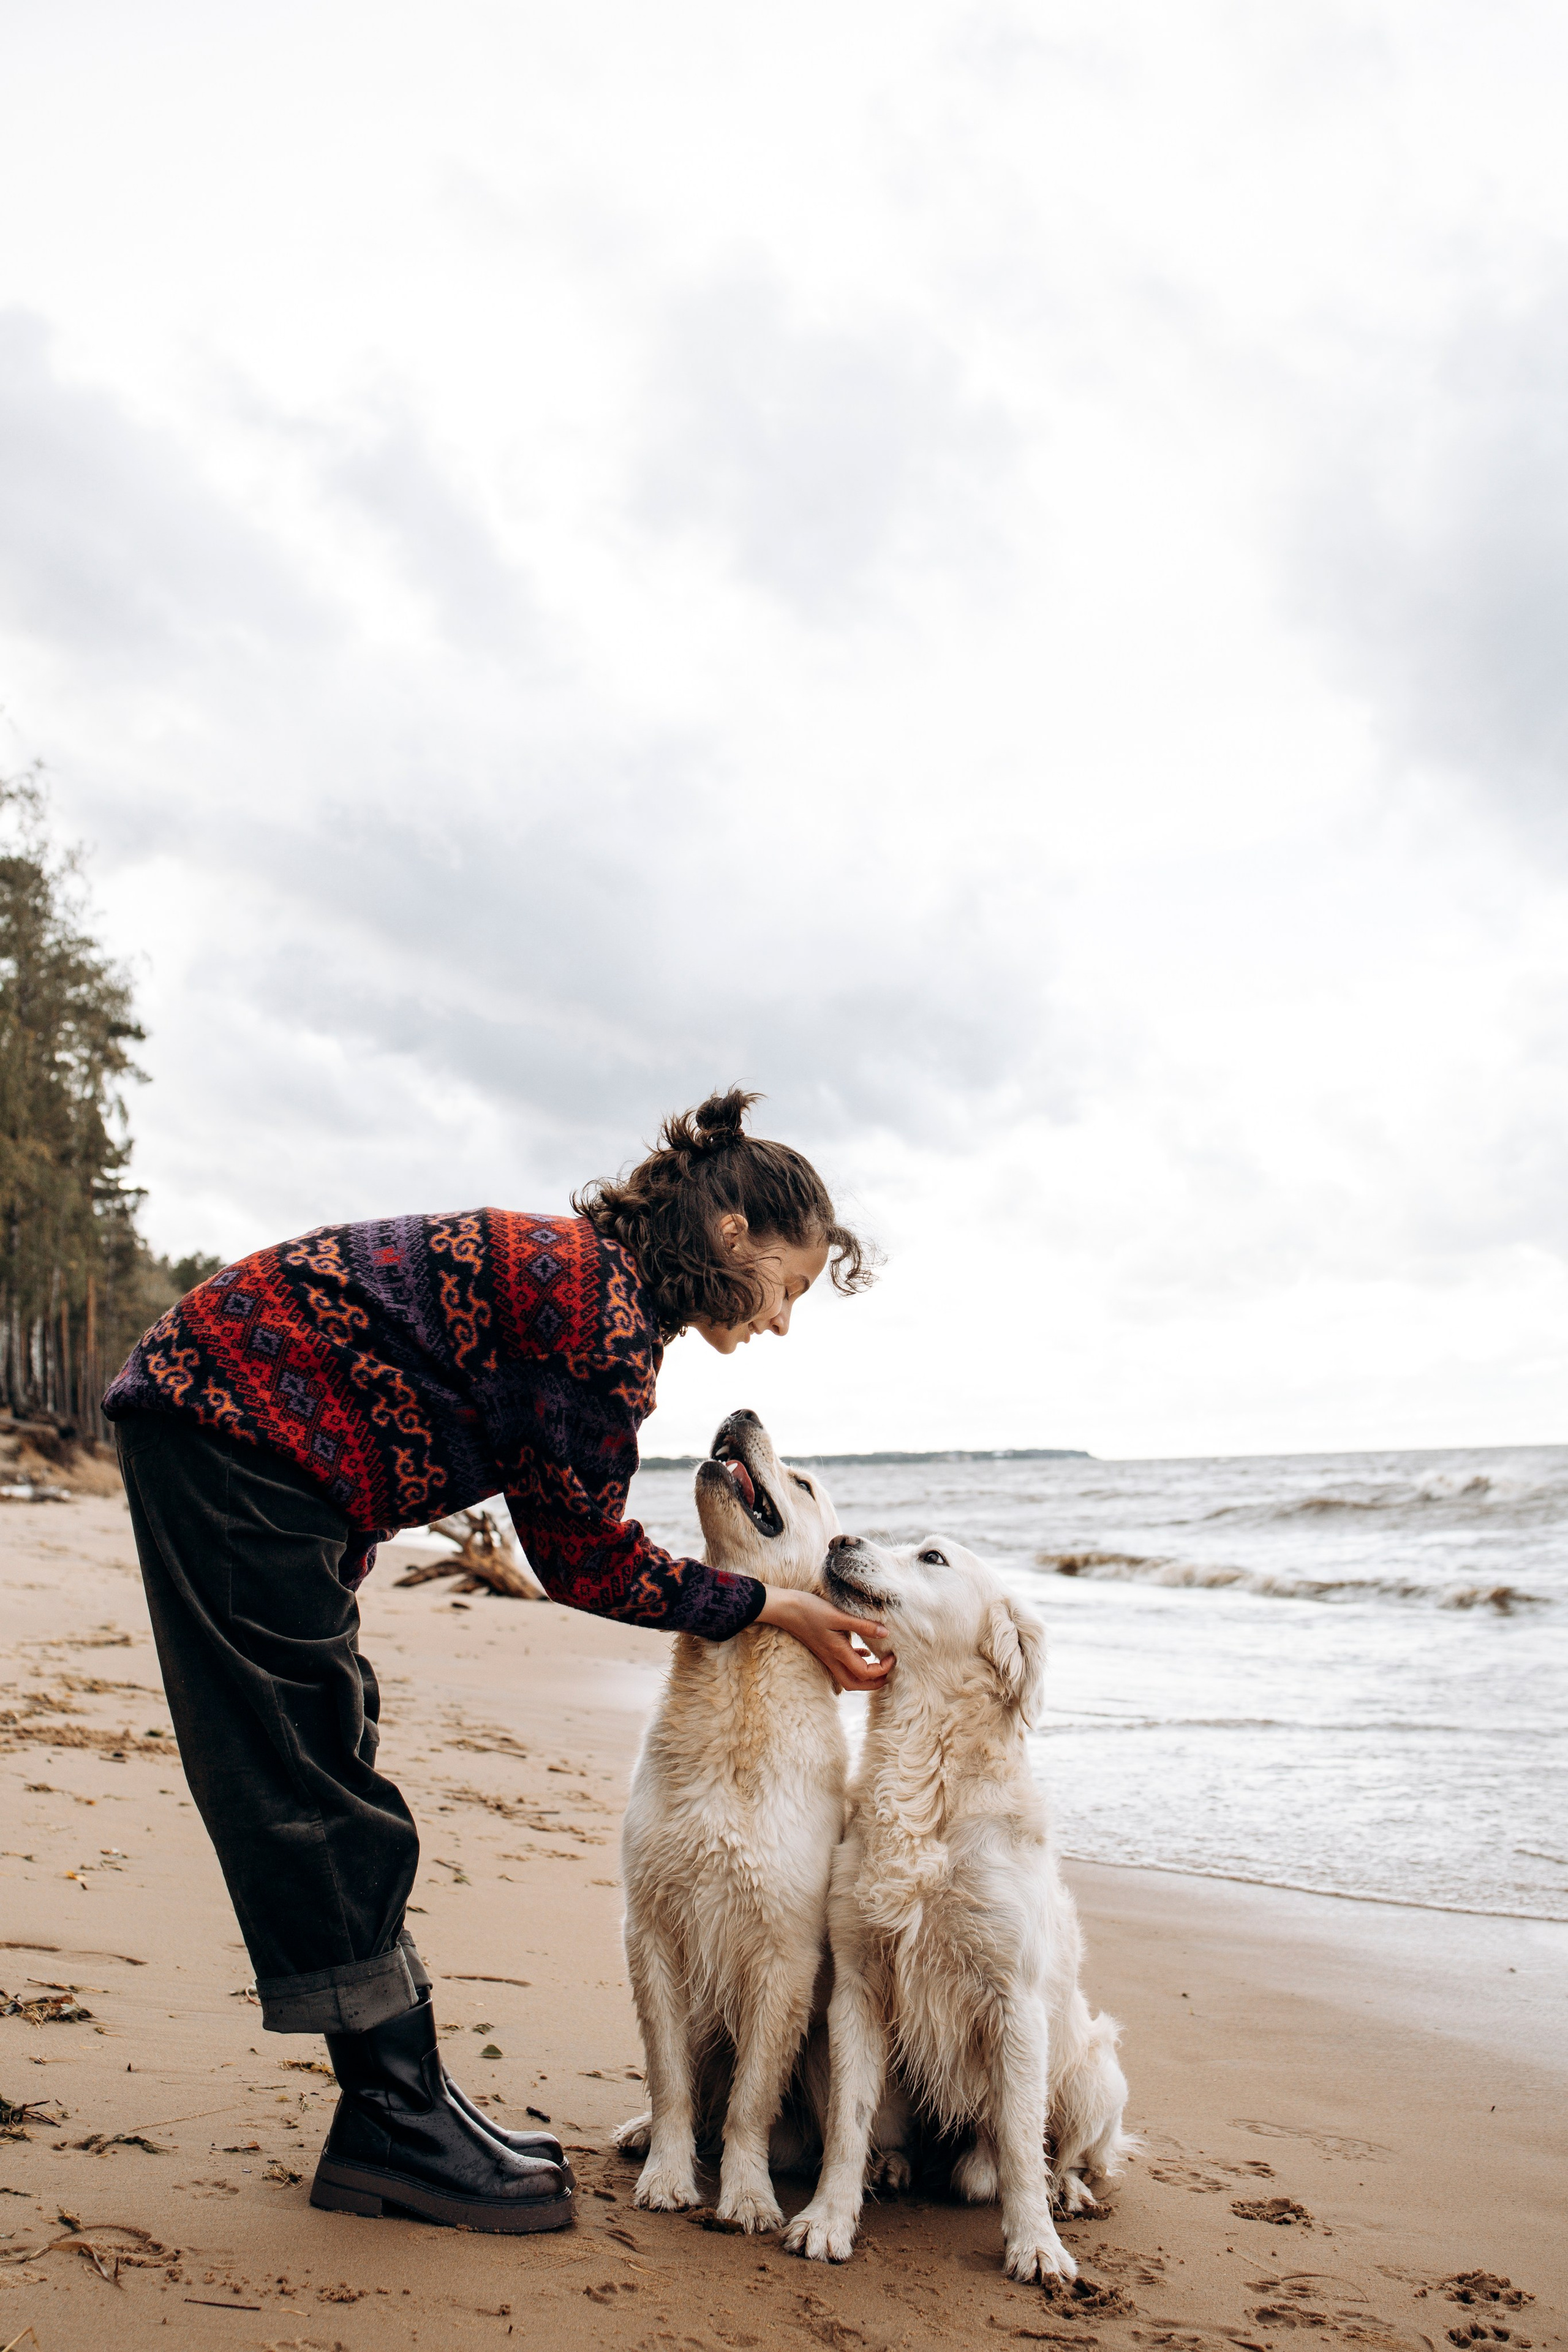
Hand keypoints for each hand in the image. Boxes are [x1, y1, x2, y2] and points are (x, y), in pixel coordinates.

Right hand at [757, 1586, 893, 1692]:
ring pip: (848, 1677)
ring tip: (881, 1664)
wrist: (784, 1609)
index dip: (882, 1669)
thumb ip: (862, 1625)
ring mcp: (827, 1656)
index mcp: (837, 1653)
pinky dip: (856, 1663)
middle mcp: (832, 1659)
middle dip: (875, 1683)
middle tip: (889, 1671)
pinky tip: (863, 1651)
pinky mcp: (824, 1649)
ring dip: (866, 1676)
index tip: (892, 1655)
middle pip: (855, 1684)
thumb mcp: (838, 1615)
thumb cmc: (809, 1610)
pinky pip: (842, 1665)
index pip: (865, 1673)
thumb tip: (885, 1633)